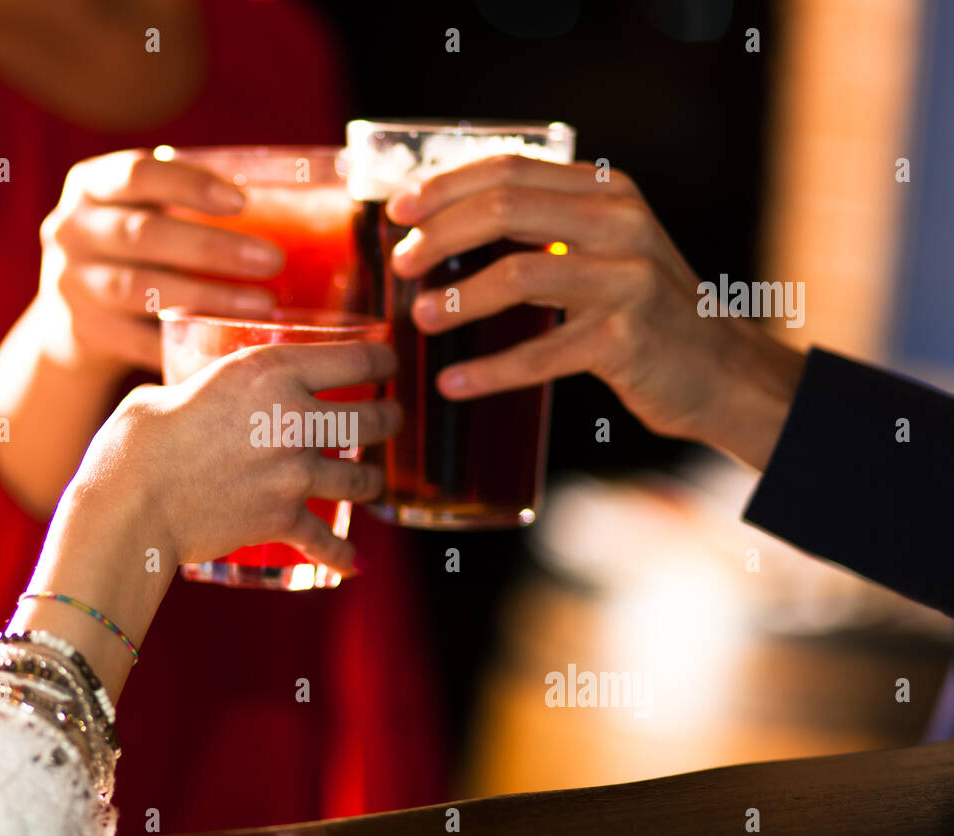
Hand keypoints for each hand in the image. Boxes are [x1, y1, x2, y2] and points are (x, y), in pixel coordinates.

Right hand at [0, 149, 285, 515]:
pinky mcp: (83, 333)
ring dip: (207, 298)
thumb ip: (189, 202)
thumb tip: (296, 199)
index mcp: (91, 185)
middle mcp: (70, 231)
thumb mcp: (144, 211)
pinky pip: (140, 341)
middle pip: (143, 235)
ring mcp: (71, 285)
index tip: (242, 201)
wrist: (70, 315)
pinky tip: (230, 347)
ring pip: (142, 290)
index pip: (138, 174)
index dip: (189, 186)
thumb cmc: (135, 250)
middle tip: (273, 260)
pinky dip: (185, 343)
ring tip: (262, 305)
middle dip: (212, 249)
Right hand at [70, 340, 401, 573]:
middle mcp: (295, 418)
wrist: (131, 504)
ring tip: (372, 481)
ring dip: (371, 481)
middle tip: (391, 420)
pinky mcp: (283, 519)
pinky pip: (326, 541)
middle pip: (371, 419)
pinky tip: (354, 563)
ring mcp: (295, 473)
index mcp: (270, 371)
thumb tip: (196, 398)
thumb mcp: (174, 388)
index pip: (355, 360)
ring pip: (360, 478)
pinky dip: (342, 555)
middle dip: (388, 420)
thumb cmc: (137, 440)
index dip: (382, 362)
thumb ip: (202, 392)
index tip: (389, 366)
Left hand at [387, 154, 806, 469]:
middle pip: (505, 209)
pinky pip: (540, 353)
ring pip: (517, 273)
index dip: (446, 186)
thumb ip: (544, 228)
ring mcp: (627, 278)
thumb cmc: (642, 310)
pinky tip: (453, 384)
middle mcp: (620, 222)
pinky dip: (490, 371)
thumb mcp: (603, 249)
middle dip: (439, 234)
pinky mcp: (626, 337)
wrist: (718, 370)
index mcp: (606, 191)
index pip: (511, 168)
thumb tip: (445, 228)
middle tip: (401, 263)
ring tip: (418, 318)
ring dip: (457, 298)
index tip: (400, 210)